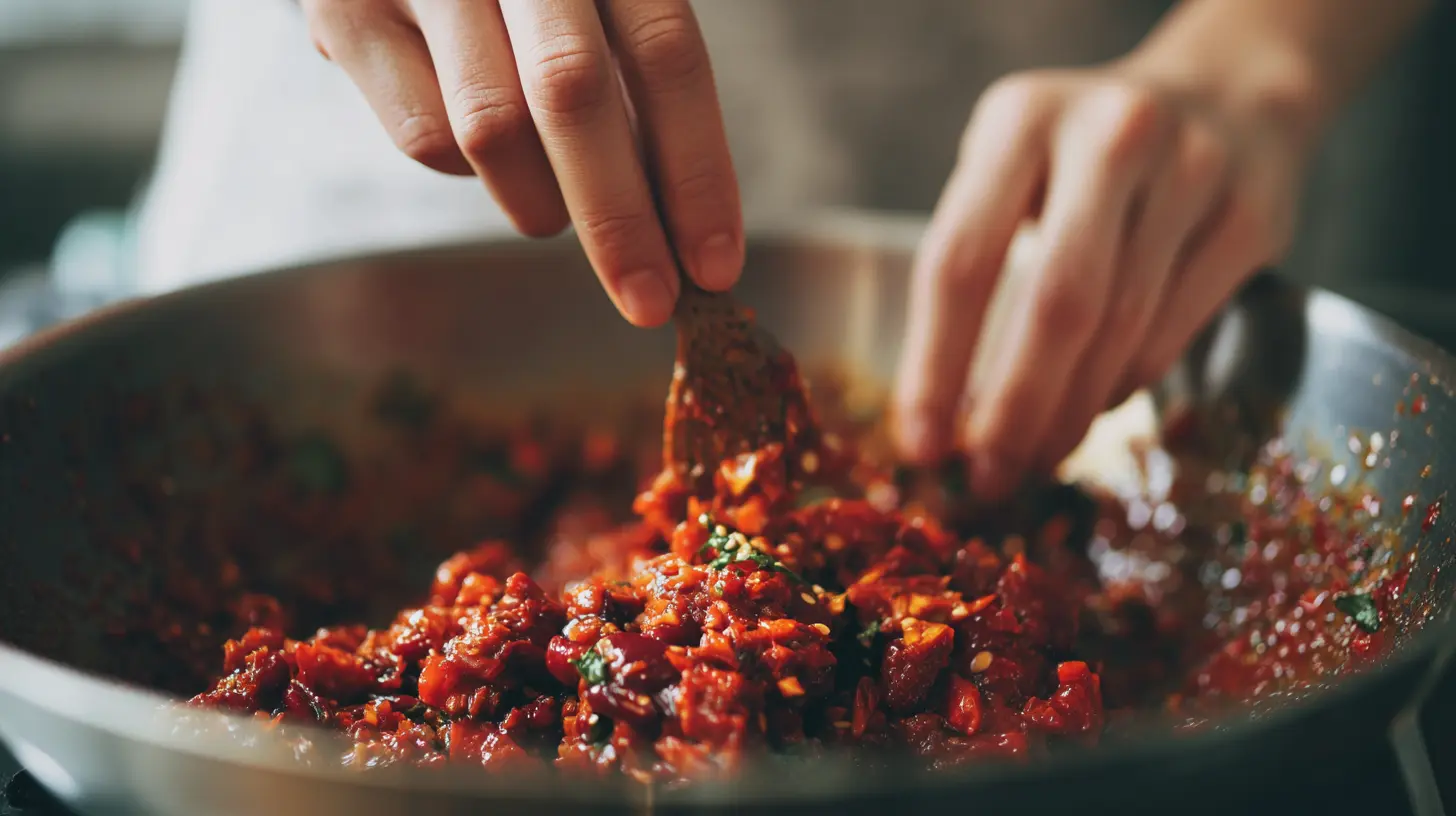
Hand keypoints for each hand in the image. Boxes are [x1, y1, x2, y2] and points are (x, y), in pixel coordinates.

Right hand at [300, 0, 742, 326]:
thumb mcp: (592, 8)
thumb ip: (635, 84)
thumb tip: (683, 228)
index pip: (665, 55)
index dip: (696, 169)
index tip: (714, 266)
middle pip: (574, 93)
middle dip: (620, 219)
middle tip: (650, 301)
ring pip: (491, 129)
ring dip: (539, 201)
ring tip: (554, 206)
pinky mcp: (347, 15)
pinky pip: (423, 136)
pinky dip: (467, 171)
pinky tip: (476, 144)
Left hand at [892, 62, 1310, 500]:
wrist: (1226, 93)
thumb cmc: (1080, 155)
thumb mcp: (1010, 166)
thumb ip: (973, 260)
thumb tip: (942, 411)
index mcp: (1021, 119)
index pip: (961, 260)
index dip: (935, 366)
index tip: (920, 445)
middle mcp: (1111, 135)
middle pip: (1057, 304)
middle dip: (1015, 410)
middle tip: (987, 478)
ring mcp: (1194, 171)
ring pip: (1122, 329)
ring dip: (1068, 413)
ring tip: (1032, 457)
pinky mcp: (1253, 217)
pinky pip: (1172, 333)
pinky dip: (1123, 387)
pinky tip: (1092, 408)